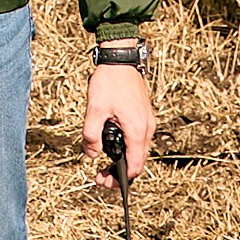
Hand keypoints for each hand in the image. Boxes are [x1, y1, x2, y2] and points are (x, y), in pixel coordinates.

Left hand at [83, 64, 155, 188]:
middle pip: (138, 162)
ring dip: (124, 159)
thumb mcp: (94, 109)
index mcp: (137, 130)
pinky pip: (138, 139)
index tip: (103, 180)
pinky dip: (127, 147)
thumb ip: (91, 135)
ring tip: (104, 162)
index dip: (120, 180)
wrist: (121, 59)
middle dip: (120, 173)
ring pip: (138, 150)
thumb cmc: (109, 81)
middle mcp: (147, 128)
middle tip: (100, 176)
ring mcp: (148, 121)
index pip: (135, 166)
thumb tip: (91, 155)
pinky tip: (112, 143)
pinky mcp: (144, 115)